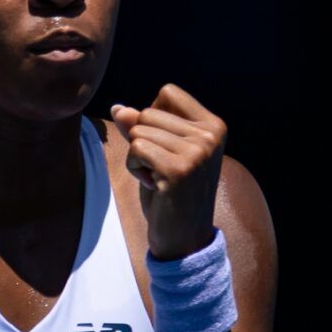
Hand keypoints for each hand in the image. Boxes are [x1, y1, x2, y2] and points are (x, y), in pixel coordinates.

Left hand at [109, 84, 227, 259]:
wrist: (185, 237)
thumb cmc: (171, 192)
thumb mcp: (160, 153)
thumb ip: (142, 128)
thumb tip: (118, 107)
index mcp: (213, 125)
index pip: (167, 93)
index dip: (153, 118)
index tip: (167, 148)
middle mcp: (210, 135)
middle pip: (147, 112)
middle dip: (142, 141)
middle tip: (162, 169)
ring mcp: (197, 152)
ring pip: (138, 131)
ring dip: (138, 158)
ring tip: (158, 178)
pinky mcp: (178, 169)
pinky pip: (136, 148)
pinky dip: (135, 168)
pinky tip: (154, 185)